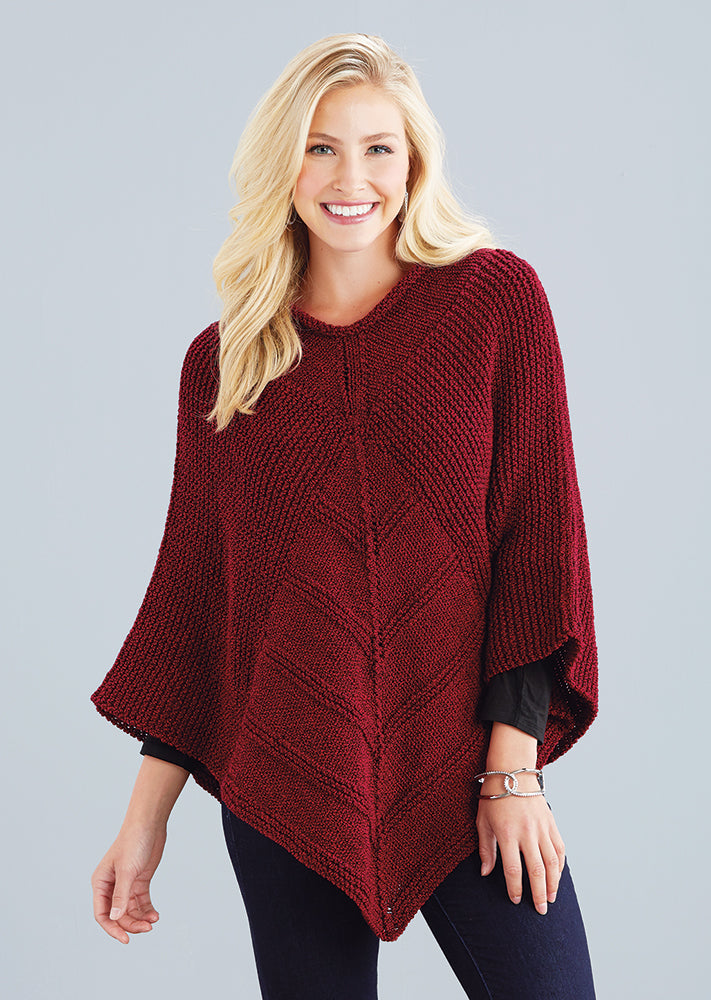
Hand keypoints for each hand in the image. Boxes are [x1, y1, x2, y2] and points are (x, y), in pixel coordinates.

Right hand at [91, 823, 166, 942]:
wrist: (150, 824)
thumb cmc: (133, 841)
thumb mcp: (127, 870)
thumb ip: (121, 895)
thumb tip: (114, 918)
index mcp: (101, 883)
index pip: (102, 914)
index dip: (112, 929)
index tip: (126, 939)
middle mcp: (111, 886)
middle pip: (118, 915)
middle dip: (131, 924)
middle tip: (147, 928)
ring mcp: (126, 884)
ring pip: (130, 911)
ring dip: (140, 919)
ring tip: (153, 921)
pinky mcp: (139, 881)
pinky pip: (141, 902)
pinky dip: (147, 910)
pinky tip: (155, 915)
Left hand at [476, 789, 565, 914]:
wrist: (512, 772)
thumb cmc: (493, 797)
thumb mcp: (482, 822)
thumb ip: (485, 850)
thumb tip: (486, 873)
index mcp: (507, 834)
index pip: (513, 869)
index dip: (515, 888)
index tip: (515, 899)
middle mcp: (527, 832)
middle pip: (537, 870)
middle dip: (539, 893)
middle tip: (540, 910)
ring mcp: (542, 827)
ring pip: (552, 862)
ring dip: (553, 883)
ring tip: (551, 898)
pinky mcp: (551, 822)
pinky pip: (559, 848)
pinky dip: (560, 865)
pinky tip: (557, 876)